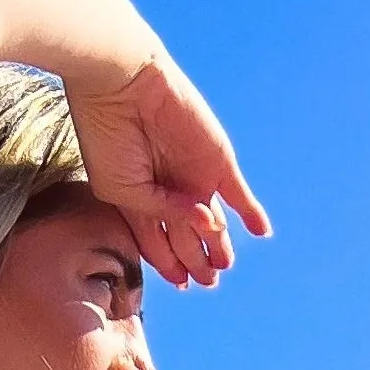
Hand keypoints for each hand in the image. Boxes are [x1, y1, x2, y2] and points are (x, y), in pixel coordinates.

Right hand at [67, 55, 269, 290]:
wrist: (122, 85)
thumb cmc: (109, 138)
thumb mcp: (123, 193)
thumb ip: (161, 217)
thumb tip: (203, 229)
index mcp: (139, 199)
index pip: (159, 241)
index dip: (170, 264)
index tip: (181, 284)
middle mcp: (169, 189)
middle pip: (188, 235)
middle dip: (197, 261)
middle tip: (208, 282)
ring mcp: (194, 176)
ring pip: (213, 221)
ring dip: (220, 245)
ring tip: (223, 266)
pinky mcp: (217, 161)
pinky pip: (239, 194)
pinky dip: (251, 212)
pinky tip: (261, 231)